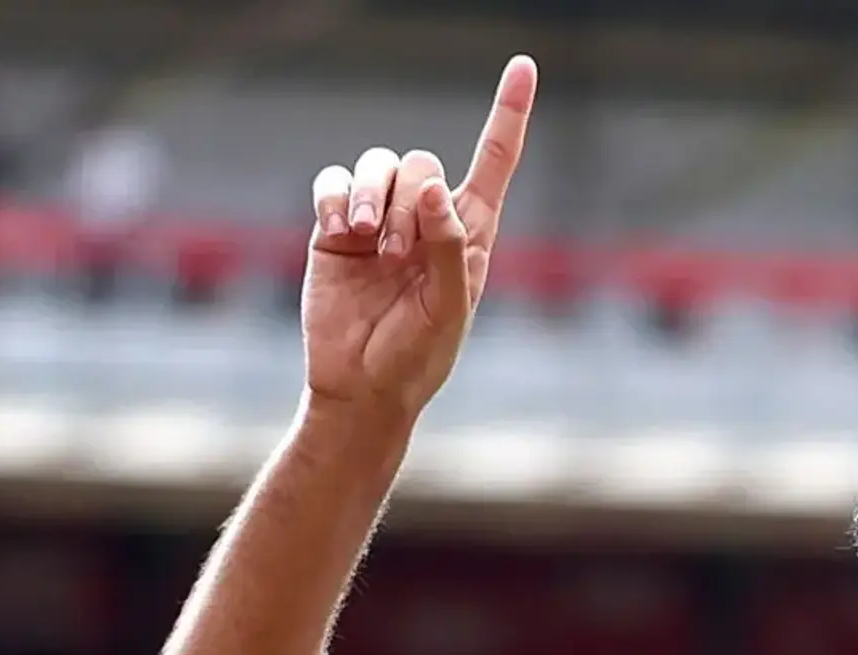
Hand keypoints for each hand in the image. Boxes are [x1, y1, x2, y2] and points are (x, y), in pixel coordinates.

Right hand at [301, 56, 536, 423]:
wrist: (361, 385)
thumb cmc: (418, 355)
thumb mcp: (448, 309)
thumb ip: (448, 249)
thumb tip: (435, 189)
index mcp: (469, 233)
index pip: (494, 161)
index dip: (508, 114)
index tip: (523, 66)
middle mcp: (427, 219)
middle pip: (423, 161)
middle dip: (410, 199)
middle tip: (399, 252)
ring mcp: (379, 220)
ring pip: (378, 165)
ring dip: (373, 196)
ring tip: (369, 241)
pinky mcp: (335, 228)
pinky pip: (334, 180)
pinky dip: (335, 195)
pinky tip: (340, 228)